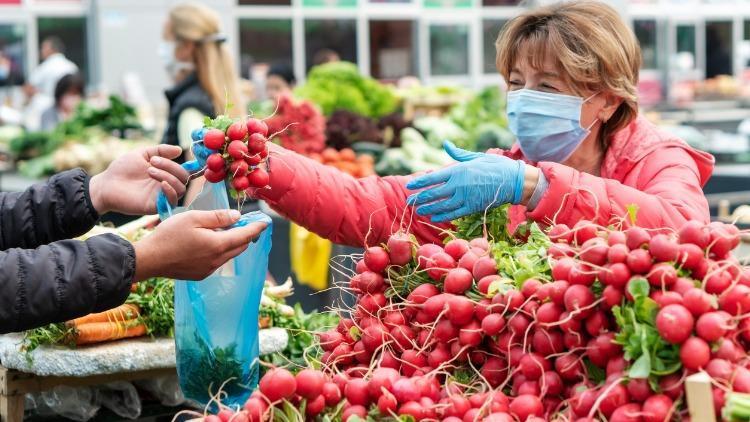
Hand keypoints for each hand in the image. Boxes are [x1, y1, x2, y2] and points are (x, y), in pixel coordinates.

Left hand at [89, 144, 188, 214]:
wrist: (106, 185)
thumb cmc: (122, 169)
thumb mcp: (142, 154)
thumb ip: (160, 150)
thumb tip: (179, 150)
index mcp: (164, 173)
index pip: (183, 170)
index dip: (184, 164)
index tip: (171, 156)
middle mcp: (165, 185)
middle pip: (184, 178)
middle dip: (171, 167)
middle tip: (153, 162)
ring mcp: (161, 196)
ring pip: (180, 188)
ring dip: (169, 176)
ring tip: (150, 171)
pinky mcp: (156, 206)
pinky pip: (173, 201)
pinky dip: (171, 191)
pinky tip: (161, 183)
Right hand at [133, 209, 266, 280]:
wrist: (149, 260)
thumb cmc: (169, 235)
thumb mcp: (194, 219)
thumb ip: (218, 217)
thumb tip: (237, 217)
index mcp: (218, 245)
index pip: (246, 236)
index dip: (257, 227)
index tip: (266, 221)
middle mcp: (218, 260)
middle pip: (241, 246)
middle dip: (247, 234)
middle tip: (246, 222)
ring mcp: (210, 269)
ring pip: (230, 254)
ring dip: (233, 243)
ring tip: (226, 230)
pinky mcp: (201, 275)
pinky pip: (218, 261)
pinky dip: (221, 251)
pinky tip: (211, 243)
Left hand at [406, 141, 528, 222]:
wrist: (514, 181)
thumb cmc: (495, 166)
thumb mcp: (476, 156)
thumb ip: (458, 154)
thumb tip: (446, 144)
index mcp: (458, 171)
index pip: (433, 177)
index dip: (420, 183)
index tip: (409, 186)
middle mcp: (459, 185)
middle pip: (434, 193)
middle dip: (420, 198)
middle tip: (409, 201)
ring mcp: (466, 197)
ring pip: (442, 205)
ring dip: (428, 208)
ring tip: (418, 211)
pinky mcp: (473, 207)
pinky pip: (454, 213)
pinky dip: (443, 216)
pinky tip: (434, 217)